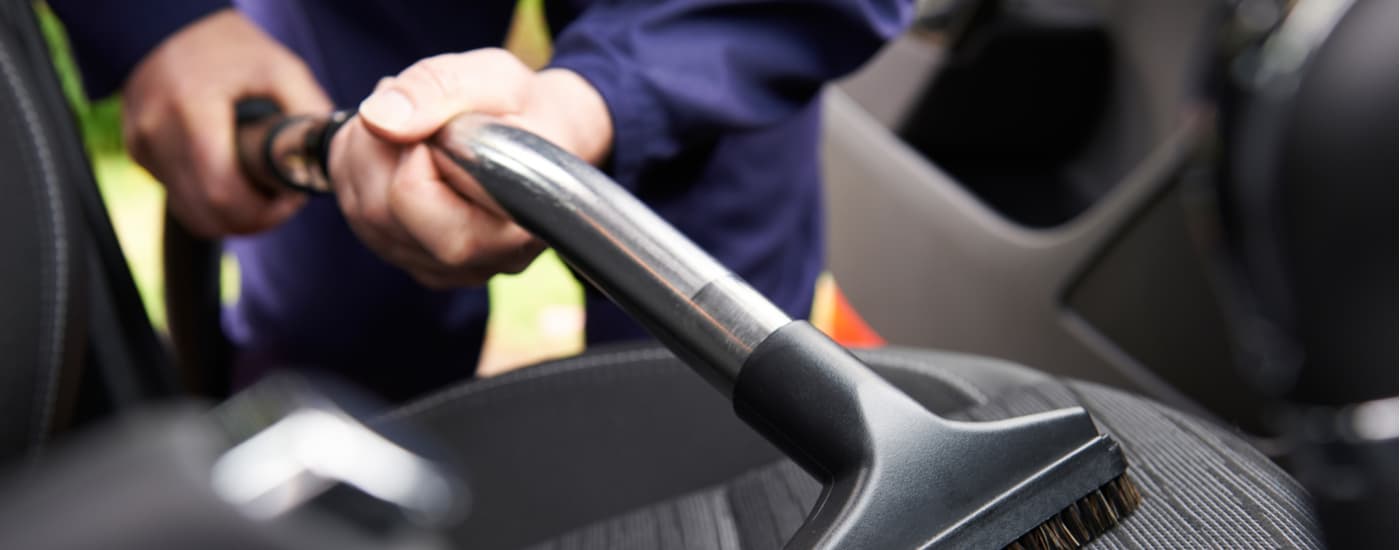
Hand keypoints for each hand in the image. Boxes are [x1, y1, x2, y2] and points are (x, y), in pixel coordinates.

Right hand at [124, 9, 331, 236]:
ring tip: (259, 191)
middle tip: (281, 202)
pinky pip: (178, 197)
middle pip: (206, 213)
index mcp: (193, 109)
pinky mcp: (138, 153)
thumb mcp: (281, 69)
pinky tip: (232, 177)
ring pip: (191, 214)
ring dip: (230, 216)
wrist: (168, 26)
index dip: (264, 212)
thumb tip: (330, 158)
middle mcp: (159, 132)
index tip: (291, 199)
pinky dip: (208, 200)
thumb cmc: (232, 48)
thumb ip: (308, 113)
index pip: (222, 192)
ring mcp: (143, 145)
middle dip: (252, 220)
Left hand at [328, 48, 612, 287]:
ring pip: (362, 217)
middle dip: (378, 146)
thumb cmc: (524, 109)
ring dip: (366, 155)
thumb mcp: (494, 78)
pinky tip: (398, 149)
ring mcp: (446, 270)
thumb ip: (439, 91)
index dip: (414, 148)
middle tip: (414, 109)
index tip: (442, 121)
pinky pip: (360, 222)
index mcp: (511, 226)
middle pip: (378, 211)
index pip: (416, 198)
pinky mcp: (418, 263)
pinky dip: (363, 174)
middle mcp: (480, 262)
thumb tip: (378, 120)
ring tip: (410, 123)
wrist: (544, 136)